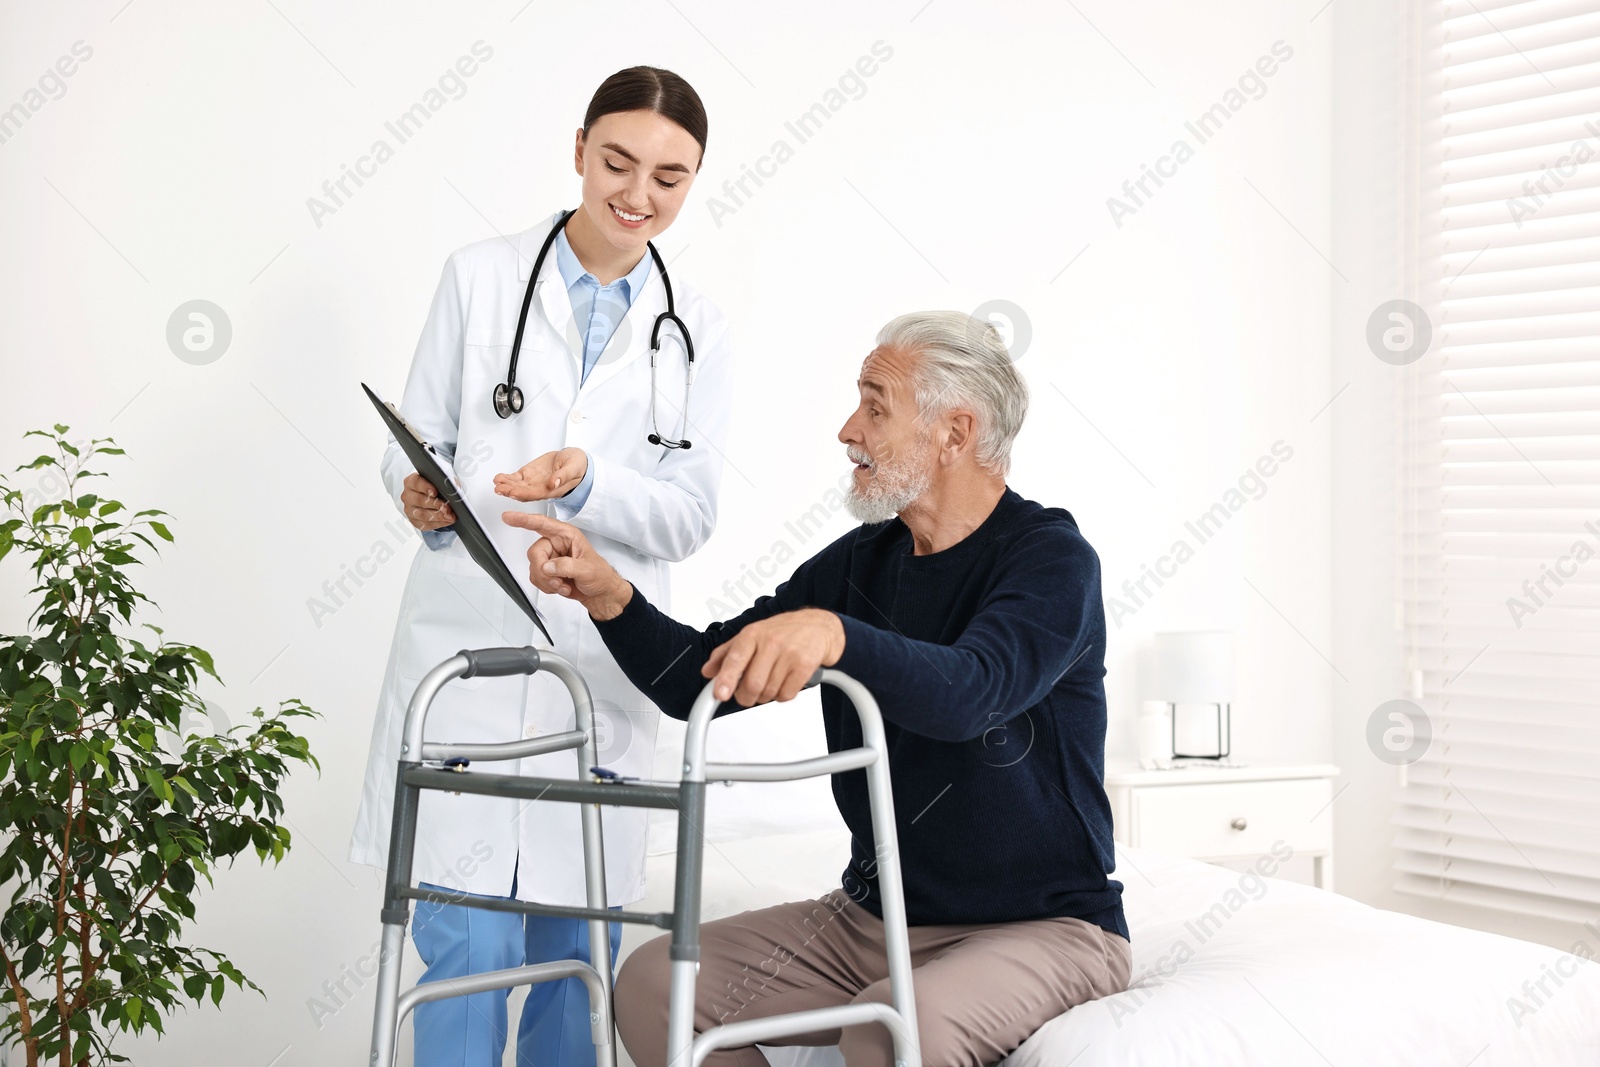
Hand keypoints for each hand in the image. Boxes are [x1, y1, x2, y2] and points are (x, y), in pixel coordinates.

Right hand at [401, 472, 455, 530]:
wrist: (436, 498)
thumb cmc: (437, 487)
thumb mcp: (443, 480)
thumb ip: (446, 481)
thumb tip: (453, 487)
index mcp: (411, 482)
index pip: (416, 482)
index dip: (425, 487)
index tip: (435, 492)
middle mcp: (407, 496)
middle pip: (419, 500)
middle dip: (435, 504)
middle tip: (447, 508)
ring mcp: (409, 509)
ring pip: (422, 514)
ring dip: (438, 516)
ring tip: (450, 516)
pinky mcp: (414, 521)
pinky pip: (425, 524)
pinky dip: (439, 523)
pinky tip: (447, 521)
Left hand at [494, 449, 588, 501]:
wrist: (573, 460)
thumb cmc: (576, 466)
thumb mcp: (573, 468)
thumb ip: (563, 476)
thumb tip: (553, 482)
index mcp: (552, 490)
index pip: (535, 494)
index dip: (523, 493)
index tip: (513, 492)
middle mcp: (540, 488)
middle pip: (523, 492)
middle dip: (510, 491)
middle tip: (500, 488)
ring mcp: (533, 482)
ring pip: (517, 486)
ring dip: (506, 485)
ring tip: (497, 482)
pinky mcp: (529, 474)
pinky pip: (515, 479)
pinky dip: (507, 479)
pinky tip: (499, 478)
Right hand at [500, 511, 631, 618]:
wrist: (600, 593)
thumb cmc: (599, 575)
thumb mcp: (587, 569)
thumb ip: (566, 566)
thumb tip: (547, 566)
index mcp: (566, 535)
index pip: (542, 524)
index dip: (524, 520)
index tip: (508, 517)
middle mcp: (556, 544)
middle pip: (535, 553)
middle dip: (544, 571)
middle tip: (558, 581)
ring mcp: (550, 558)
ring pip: (534, 568)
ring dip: (548, 582)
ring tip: (564, 585)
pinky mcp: (547, 572)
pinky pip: (536, 578)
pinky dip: (547, 587)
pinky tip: (561, 587)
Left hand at [702, 610, 845, 705]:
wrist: (818, 626)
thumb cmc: (782, 631)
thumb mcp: (751, 635)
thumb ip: (726, 654)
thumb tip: (707, 672)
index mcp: (752, 634)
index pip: (735, 658)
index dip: (726, 679)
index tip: (720, 694)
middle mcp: (770, 642)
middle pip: (752, 684)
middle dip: (746, 697)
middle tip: (748, 694)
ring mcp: (789, 654)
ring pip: (768, 692)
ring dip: (766, 695)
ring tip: (771, 680)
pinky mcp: (805, 666)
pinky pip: (787, 695)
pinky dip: (782, 695)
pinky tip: (785, 681)